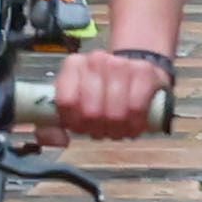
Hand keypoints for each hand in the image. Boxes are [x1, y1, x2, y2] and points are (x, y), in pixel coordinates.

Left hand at [51, 47, 168, 139]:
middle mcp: (96, 60)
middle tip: (103, 131)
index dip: (75, 124)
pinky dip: (135, 125)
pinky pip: (136, 109)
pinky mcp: (145, 72)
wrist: (136, 72)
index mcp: (73, 65)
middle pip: (91, 111)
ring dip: (117, 130)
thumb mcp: (76, 102)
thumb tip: (60, 140)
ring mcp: (121, 64)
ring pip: (115, 113)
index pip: (67, 101)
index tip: (82, 129)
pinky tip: (134, 126)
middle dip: (97, 130)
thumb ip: (56, 124)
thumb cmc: (102, 92)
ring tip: (118, 130)